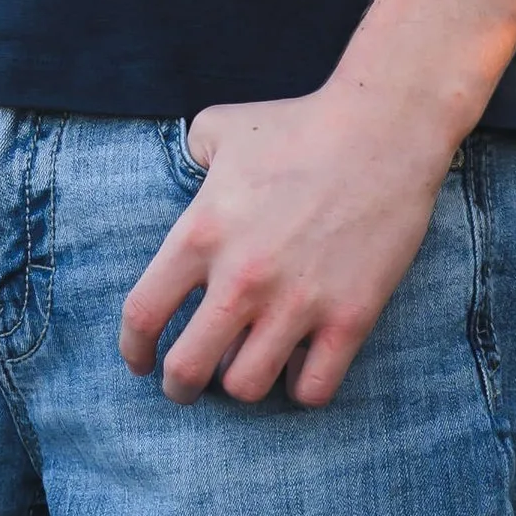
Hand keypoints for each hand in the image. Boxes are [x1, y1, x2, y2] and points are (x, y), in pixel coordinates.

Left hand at [118, 84, 453, 410]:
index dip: (133, 349)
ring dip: (240, 383)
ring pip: (247, 388)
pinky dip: (299, 387)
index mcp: (202, 233)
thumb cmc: (297, 126)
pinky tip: (299, 364)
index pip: (143, 314)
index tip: (139, 361)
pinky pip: (312, 389)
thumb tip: (187, 176)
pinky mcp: (349, 319)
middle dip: (179, 386)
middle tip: (186, 385)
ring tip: (245, 366)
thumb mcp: (220, 127)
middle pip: (188, 369)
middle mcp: (242, 278)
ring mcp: (297, 303)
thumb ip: (189, 155)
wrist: (381, 131)